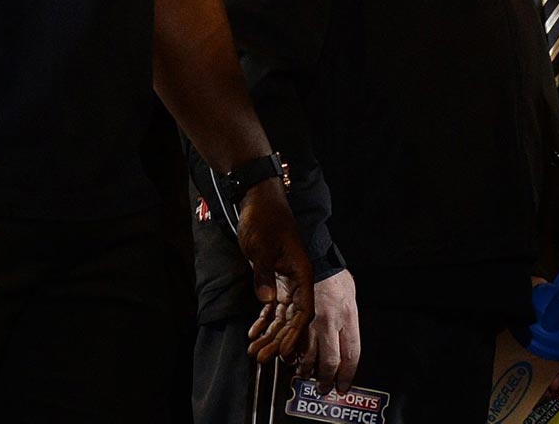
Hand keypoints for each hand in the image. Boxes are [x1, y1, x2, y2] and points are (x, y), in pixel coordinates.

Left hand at [234, 180, 312, 362]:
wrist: (259, 201)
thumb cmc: (264, 220)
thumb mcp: (261, 247)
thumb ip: (264, 274)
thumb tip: (268, 302)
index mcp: (302, 271)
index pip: (304, 310)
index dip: (295, 333)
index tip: (283, 352)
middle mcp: (298, 279)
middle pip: (293, 317)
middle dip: (278, 339)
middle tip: (261, 358)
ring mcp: (287, 279)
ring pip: (282, 314)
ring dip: (269, 332)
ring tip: (254, 351)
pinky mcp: (275, 277)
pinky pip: (273, 305)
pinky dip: (264, 319)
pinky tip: (254, 332)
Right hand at [296, 269, 360, 394]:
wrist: (314, 259)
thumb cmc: (334, 276)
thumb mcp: (350, 296)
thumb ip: (349, 319)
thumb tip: (347, 337)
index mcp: (348, 316)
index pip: (351, 353)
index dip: (348, 373)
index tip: (344, 384)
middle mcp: (331, 323)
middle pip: (330, 361)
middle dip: (327, 380)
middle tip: (325, 387)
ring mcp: (311, 323)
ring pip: (308, 358)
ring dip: (307, 371)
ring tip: (308, 375)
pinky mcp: (295, 321)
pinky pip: (292, 347)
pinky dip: (292, 358)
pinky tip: (293, 360)